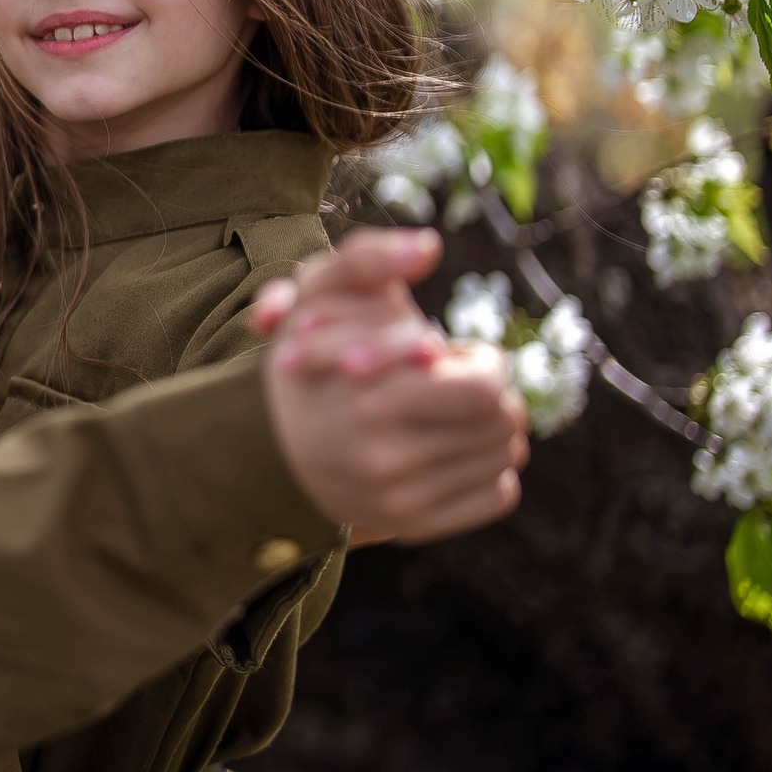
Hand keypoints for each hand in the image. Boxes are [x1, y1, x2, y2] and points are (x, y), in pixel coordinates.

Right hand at [247, 228, 528, 541]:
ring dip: (490, 428)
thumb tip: (428, 245)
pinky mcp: (414, 527)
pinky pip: (498, 493)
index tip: (450, 354)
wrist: (265, 446)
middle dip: (491, 391)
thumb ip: (368, 258)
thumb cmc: (308, 357)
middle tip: (455, 380)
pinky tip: (453, 450)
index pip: (485, 388)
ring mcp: (399, 499)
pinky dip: (490, 469)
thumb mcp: (319, 294)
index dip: (482, 362)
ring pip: (506, 456)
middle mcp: (383, 458)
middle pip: (505, 422)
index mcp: (367, 398)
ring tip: (448, 412)